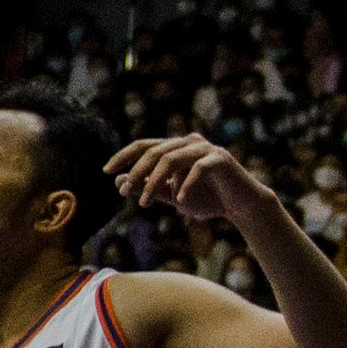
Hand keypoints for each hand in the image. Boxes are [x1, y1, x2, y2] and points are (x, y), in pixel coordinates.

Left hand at [111, 133, 270, 226]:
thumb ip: (148, 187)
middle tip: (124, 192)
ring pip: (171, 159)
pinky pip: (197, 168)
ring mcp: (206, 148)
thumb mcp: (171, 195)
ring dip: (154, 182)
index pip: (144, 145)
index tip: (106, 170)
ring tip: (144, 203)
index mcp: (176, 146)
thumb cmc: (206, 198)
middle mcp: (189, 142)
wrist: (241, 205)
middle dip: (136, 172)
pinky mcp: (221, 158)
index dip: (123, 156)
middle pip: (154, 151)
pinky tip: (178, 201)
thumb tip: (119, 181)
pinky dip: (185, 185)